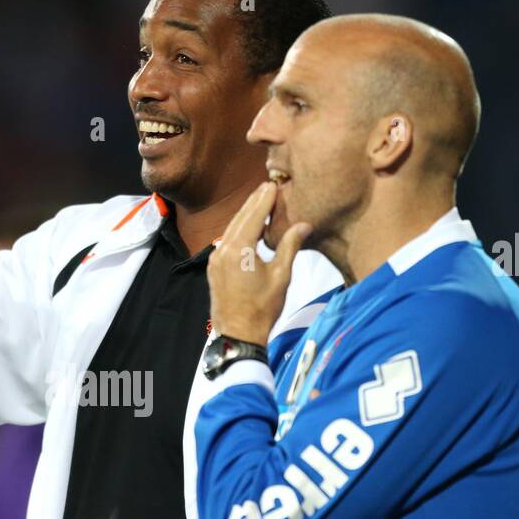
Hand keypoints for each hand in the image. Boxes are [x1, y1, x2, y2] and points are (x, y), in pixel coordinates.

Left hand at [207, 181, 311, 343]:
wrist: (238, 334)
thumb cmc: (262, 308)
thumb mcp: (281, 275)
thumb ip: (290, 246)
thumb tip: (304, 225)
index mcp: (239, 249)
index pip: (254, 215)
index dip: (265, 199)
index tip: (274, 185)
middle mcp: (223, 249)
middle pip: (241, 218)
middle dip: (254, 202)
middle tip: (267, 187)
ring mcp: (216, 258)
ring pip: (232, 228)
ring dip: (246, 215)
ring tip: (260, 202)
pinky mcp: (214, 267)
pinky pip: (227, 241)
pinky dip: (239, 230)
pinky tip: (248, 227)